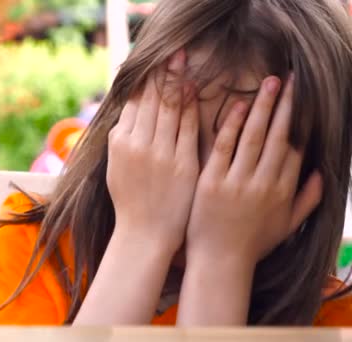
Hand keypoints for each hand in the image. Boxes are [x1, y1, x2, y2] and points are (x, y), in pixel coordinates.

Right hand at [106, 49, 198, 253]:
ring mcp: (160, 153)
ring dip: (176, 82)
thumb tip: (128, 114)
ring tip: (183, 61)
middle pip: (151, 101)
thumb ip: (121, 139)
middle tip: (173, 53)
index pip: (133, 103)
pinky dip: (190, 107)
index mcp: (120, 143)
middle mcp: (137, 144)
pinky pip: (187, 128)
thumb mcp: (116, 167)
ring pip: (169, 109)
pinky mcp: (182, 163)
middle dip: (162, 74)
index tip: (153, 65)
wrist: (145, 234)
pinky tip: (194, 89)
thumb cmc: (130, 202)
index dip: (144, 82)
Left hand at [186, 74, 323, 266]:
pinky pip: (224, 148)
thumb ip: (306, 200)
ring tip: (271, 83)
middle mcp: (264, 184)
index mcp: (283, 192)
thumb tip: (322, 175)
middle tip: (291, 79)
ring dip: (263, 108)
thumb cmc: (252, 244)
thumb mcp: (286, 226)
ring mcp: (237, 182)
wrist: (219, 262)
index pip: (296, 148)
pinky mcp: (212, 182)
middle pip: (279, 137)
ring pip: (254, 137)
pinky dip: (232, 125)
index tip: (303, 99)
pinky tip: (239, 105)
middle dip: (286, 106)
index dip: (300, 122)